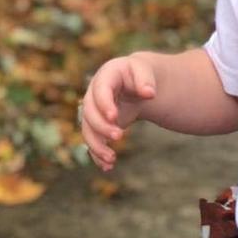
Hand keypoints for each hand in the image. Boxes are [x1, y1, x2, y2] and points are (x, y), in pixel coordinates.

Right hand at [79, 54, 156, 171]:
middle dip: (102, 126)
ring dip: (97, 146)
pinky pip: (94, 141)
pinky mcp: (98, 126)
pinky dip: (98, 155)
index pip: (100, 90)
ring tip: (111, 159)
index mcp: (105, 77)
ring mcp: (94, 111)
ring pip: (88, 130)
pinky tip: (107, 167)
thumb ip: (146, 80)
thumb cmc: (139, 74)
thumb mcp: (144, 70)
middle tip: (119, 136)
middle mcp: (93, 95)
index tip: (114, 118)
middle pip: (90, 113)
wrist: (133, 82)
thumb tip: (150, 94)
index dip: (104, 104)